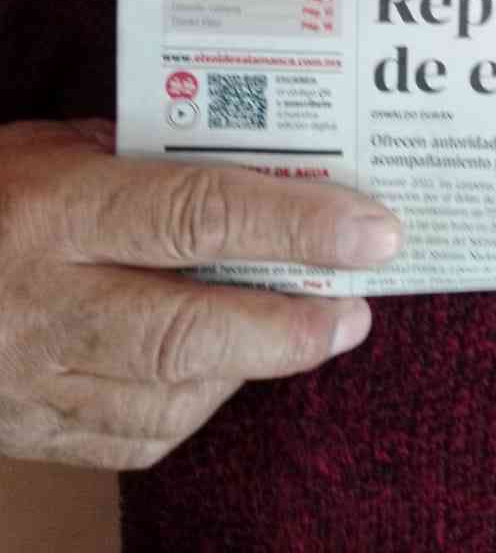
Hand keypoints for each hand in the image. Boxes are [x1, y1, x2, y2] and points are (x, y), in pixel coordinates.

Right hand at [0, 119, 402, 469]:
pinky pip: (132, 440)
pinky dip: (194, 409)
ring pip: (167, 398)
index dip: (293, 223)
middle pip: (190, 330)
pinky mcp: (31, 429)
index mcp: (58, 211)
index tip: (370, 231)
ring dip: (253, 370)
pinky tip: (227, 373)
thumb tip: (254, 158)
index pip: (196, 214)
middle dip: (290, 326)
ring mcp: (33, 378)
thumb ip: (144, 153)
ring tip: (309, 333)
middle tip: (357, 308)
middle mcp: (48, 302)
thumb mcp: (51, 146)